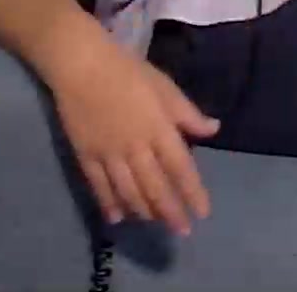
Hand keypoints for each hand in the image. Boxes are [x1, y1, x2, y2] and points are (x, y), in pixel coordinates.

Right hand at [45, 37, 218, 235]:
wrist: (82, 66)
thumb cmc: (130, 73)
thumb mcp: (167, 88)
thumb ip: (188, 114)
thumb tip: (213, 129)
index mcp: (160, 130)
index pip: (181, 169)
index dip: (192, 193)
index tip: (203, 212)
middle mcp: (135, 147)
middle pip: (155, 187)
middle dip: (170, 212)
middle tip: (181, 231)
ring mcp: (108, 154)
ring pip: (128, 191)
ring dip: (143, 210)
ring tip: (155, 223)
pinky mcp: (85, 155)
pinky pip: (99, 186)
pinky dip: (109, 203)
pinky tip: (118, 217)